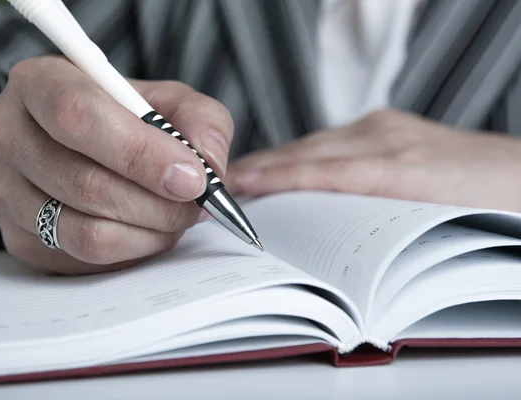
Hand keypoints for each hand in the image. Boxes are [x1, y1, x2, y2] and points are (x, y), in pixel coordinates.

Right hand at [0, 56, 231, 274]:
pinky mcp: (18, 239)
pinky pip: (84, 261)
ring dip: (149, 233)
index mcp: (40, 83)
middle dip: (158, 204)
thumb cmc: (128, 121)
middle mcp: (7, 136)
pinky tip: (145, 229)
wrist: (90, 149)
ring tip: (174, 216)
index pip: (79, 116)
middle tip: (195, 204)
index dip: (141, 154)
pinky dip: (130, 251)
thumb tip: (208, 163)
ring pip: (87, 233)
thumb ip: (201, 121)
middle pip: (86, 184)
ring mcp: (4, 193)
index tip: (191, 179)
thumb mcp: (171, 102)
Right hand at [225, 109, 520, 211]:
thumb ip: (382, 240)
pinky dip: (306, 153)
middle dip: (265, 168)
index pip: (320, 171)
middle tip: (228, 188)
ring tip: (249, 179)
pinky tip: (294, 164)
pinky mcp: (392, 126)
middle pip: (310, 153)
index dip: (275, 179)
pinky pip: (335, 138)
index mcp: (402, 169)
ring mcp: (390, 128)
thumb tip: (335, 257)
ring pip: (318, 142)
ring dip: (281, 161)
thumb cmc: (496, 208)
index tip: (239, 186)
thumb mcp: (440, 236)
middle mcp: (390, 139)